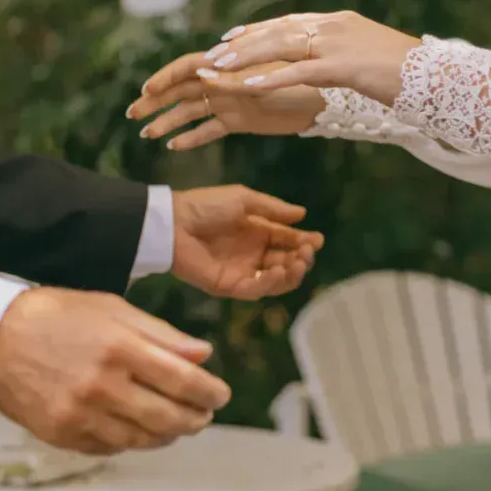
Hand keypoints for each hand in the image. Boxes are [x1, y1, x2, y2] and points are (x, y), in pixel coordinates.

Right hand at [0, 286, 227, 454]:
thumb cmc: (56, 315)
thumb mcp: (111, 308)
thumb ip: (161, 334)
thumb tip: (203, 355)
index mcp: (120, 348)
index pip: (183, 380)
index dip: (209, 392)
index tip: (221, 395)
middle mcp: (102, 385)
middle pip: (168, 417)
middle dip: (195, 419)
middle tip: (204, 415)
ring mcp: (80, 414)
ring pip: (142, 439)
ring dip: (167, 436)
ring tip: (177, 426)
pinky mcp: (61, 434)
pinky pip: (110, 448)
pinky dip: (131, 442)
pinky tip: (138, 430)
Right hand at [129, 51, 324, 149]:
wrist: (328, 98)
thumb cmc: (299, 80)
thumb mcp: (266, 77)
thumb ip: (234, 78)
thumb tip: (201, 73)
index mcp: (228, 65)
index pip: (188, 67)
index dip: (165, 77)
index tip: (146, 90)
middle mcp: (224, 82)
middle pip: (181, 91)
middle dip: (156, 101)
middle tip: (131, 114)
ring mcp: (230, 102)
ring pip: (191, 112)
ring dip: (168, 121)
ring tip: (146, 134)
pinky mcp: (241, 121)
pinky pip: (211, 130)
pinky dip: (193, 138)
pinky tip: (174, 147)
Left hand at [170, 184, 323, 298]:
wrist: (173, 223)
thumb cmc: (206, 206)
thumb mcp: (244, 200)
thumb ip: (273, 209)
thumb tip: (303, 214)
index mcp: (257, 232)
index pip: (288, 241)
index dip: (305, 242)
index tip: (317, 240)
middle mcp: (252, 254)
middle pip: (286, 263)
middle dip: (301, 259)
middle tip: (307, 252)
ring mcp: (241, 271)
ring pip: (275, 281)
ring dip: (290, 274)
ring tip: (295, 262)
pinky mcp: (228, 286)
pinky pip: (255, 290)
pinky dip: (269, 283)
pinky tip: (276, 270)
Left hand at [205, 11, 420, 104]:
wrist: (435, 76)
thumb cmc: (405, 72)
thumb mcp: (367, 54)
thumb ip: (341, 53)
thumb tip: (323, 62)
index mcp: (338, 21)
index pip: (287, 22)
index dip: (255, 30)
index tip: (229, 38)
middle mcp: (334, 26)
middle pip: (277, 31)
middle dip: (242, 44)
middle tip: (212, 55)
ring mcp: (338, 45)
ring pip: (281, 48)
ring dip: (246, 58)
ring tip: (218, 69)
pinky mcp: (344, 67)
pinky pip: (299, 72)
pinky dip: (270, 78)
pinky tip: (247, 86)